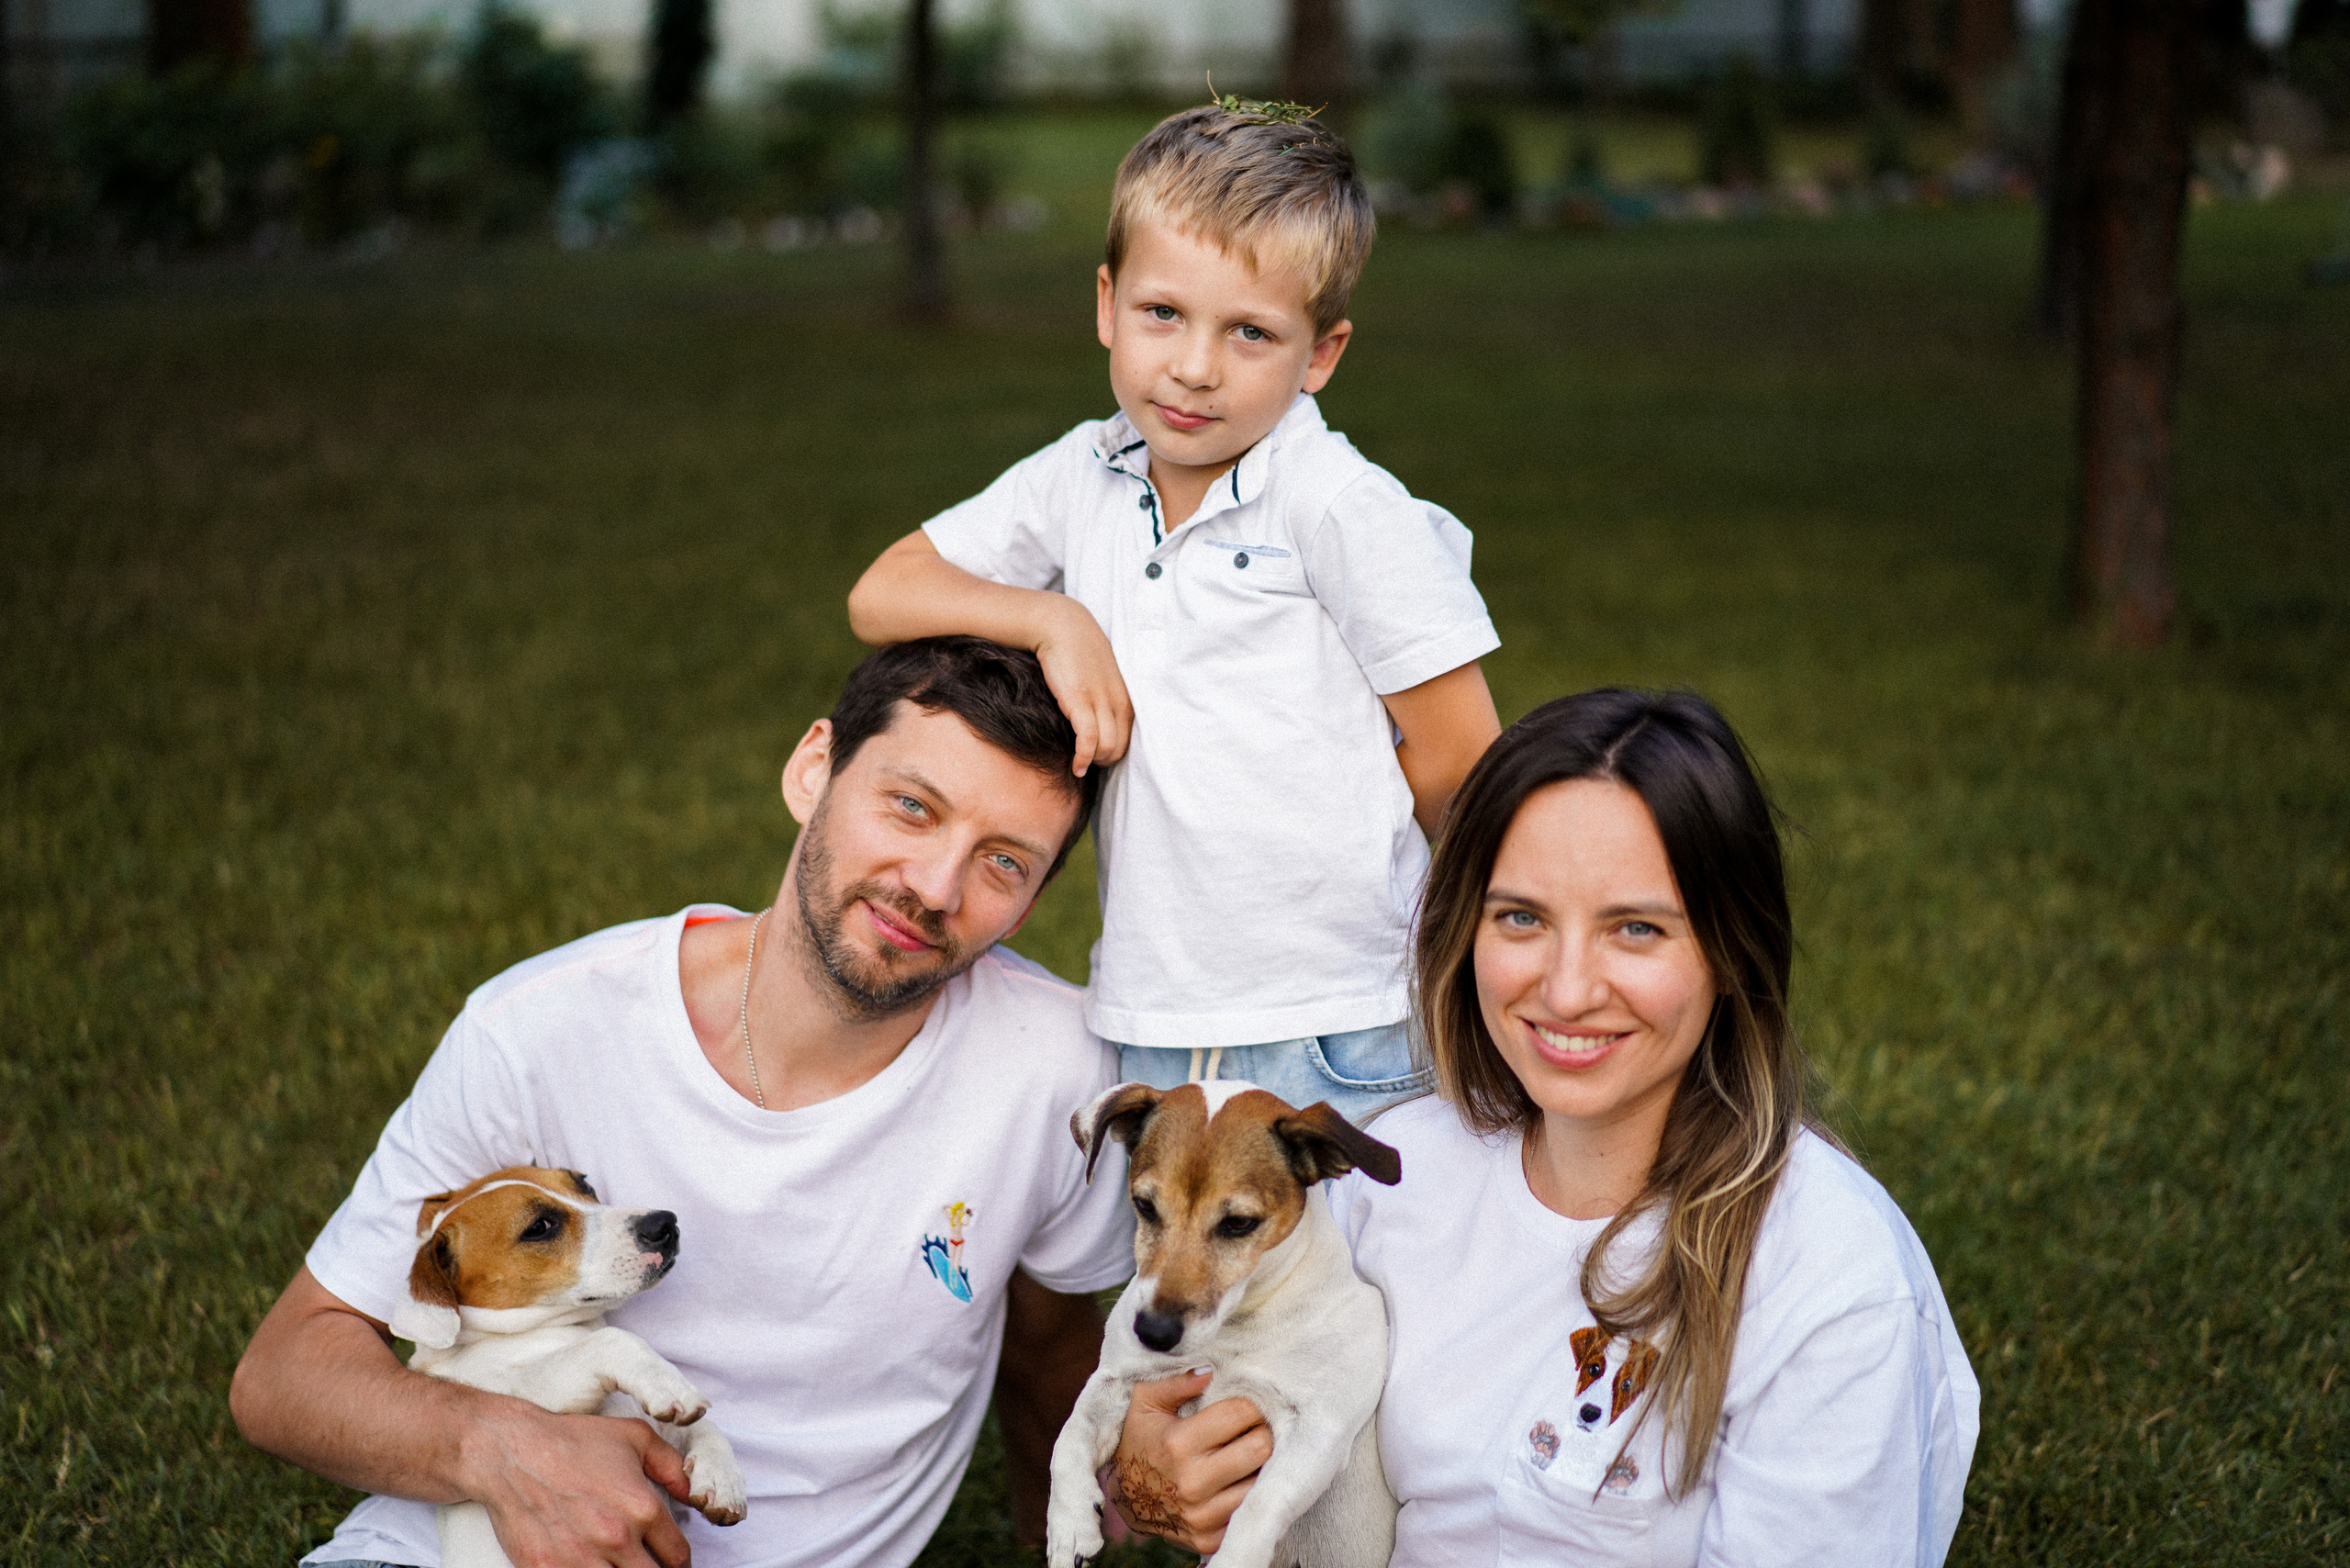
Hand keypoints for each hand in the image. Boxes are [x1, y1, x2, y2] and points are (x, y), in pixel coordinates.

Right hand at [465, 1403, 697, 1567]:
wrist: (511, 1452)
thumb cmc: (573, 1441)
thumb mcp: (635, 1438)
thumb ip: (674, 1468)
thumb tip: (695, 1496)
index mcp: (642, 1508)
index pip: (678, 1558)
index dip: (679, 1563)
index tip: (671, 1561)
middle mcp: (615, 1538)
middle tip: (646, 1563)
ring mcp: (578, 1560)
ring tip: (618, 1565)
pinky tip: (590, 1567)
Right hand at [1033, 598, 1131, 775]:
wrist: (1062, 627)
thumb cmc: (1079, 653)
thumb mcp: (1103, 677)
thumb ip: (1109, 698)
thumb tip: (1104, 722)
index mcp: (1127, 697)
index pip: (1131, 739)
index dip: (1115, 753)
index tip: (1099, 757)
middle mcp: (1119, 701)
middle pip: (1121, 748)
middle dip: (1105, 761)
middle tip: (1088, 763)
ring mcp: (1100, 702)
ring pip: (1108, 748)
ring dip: (1094, 762)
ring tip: (1081, 764)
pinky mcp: (1080, 701)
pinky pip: (1088, 741)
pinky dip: (1083, 758)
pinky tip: (1075, 766)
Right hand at [1108, 1369, 1270, 1554]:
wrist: (1125, 1499)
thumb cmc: (1140, 1441)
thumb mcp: (1145, 1403)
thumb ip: (1177, 1382)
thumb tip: (1209, 1372)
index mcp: (1178, 1443)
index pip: (1241, 1414)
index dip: (1250, 1405)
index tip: (1246, 1407)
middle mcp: (1192, 1482)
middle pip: (1260, 1448)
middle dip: (1261, 1433)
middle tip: (1252, 1430)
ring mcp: (1201, 1515)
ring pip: (1261, 1483)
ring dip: (1258, 1467)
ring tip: (1244, 1456)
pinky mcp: (1209, 1539)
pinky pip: (1248, 1512)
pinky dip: (1248, 1496)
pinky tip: (1236, 1482)